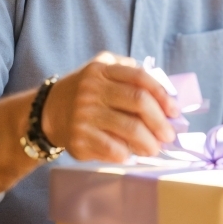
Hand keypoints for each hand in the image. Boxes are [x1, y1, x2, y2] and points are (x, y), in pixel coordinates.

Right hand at [42, 52, 178, 162]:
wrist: (48, 112)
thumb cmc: (86, 92)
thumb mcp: (102, 70)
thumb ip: (130, 72)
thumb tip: (166, 92)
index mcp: (101, 70)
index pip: (139, 78)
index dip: (162, 94)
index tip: (174, 110)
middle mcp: (92, 90)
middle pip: (138, 102)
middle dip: (160, 121)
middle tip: (169, 135)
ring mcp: (84, 115)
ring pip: (130, 129)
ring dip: (149, 142)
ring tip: (155, 148)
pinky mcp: (79, 139)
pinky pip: (113, 149)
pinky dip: (128, 153)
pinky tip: (131, 153)